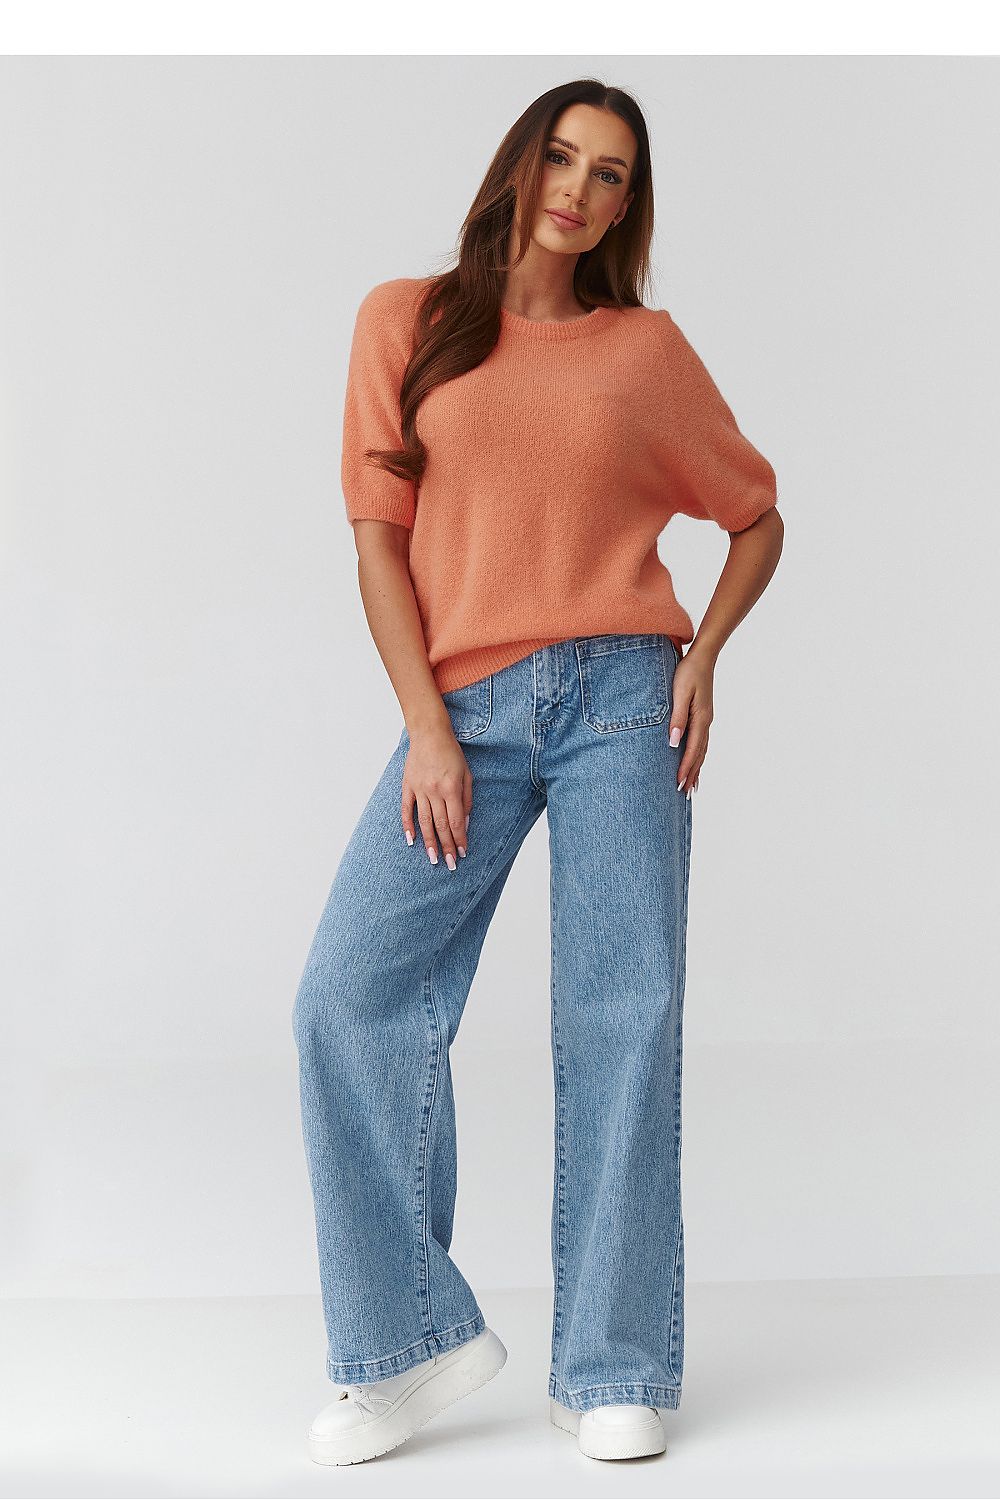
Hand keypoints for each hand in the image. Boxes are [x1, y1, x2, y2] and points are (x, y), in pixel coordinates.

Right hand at [401, 724, 471, 868]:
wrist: (429, 734)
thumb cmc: (451, 753)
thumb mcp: (467, 774)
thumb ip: (466, 799)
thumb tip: (464, 823)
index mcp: (451, 788)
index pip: (456, 821)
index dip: (459, 839)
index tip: (462, 853)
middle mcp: (434, 791)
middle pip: (441, 825)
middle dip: (446, 847)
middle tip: (450, 864)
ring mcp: (419, 789)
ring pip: (424, 821)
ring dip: (429, 842)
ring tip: (432, 859)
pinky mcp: (407, 786)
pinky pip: (406, 809)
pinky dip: (408, 826)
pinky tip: (411, 840)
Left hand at [670, 644, 714, 795]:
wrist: (703, 657)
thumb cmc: (688, 672)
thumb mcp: (680, 693)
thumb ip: (677, 718)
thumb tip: (673, 742)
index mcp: (701, 719)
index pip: (692, 750)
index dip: (685, 768)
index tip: (679, 783)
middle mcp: (706, 723)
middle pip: (699, 755)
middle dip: (692, 774)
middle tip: (684, 794)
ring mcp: (706, 720)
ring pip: (702, 751)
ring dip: (696, 768)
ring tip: (691, 785)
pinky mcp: (703, 716)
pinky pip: (701, 742)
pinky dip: (698, 756)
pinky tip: (695, 761)